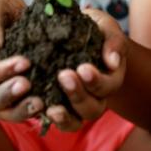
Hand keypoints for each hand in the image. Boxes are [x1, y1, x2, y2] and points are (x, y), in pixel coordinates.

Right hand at [0, 0, 43, 121]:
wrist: (14, 25)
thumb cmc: (3, 14)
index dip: (1, 69)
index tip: (25, 62)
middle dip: (5, 94)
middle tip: (27, 85)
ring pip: (2, 113)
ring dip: (20, 111)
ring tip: (41, 104)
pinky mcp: (20, 100)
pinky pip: (23, 114)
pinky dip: (37, 114)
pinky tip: (54, 108)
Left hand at [48, 9, 127, 131]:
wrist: (72, 34)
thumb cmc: (92, 30)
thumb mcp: (105, 27)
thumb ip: (113, 40)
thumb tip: (113, 61)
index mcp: (110, 80)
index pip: (108, 87)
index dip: (97, 81)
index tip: (83, 68)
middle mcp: (95, 98)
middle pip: (92, 109)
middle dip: (79, 95)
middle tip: (64, 76)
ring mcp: (74, 106)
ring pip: (75, 122)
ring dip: (64, 117)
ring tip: (52, 108)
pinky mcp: (54, 106)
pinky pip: (53, 121)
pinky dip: (47, 119)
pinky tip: (38, 107)